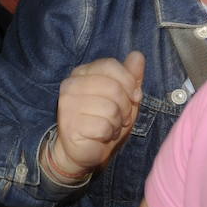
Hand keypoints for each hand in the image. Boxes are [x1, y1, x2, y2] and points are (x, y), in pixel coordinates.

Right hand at [51, 51, 145, 177]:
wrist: (82, 151)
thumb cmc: (103, 121)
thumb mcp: (123, 97)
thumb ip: (130, 76)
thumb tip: (137, 55)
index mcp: (82, 72)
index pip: (111, 65)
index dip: (129, 82)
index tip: (133, 97)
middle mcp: (71, 84)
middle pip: (113, 87)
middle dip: (125, 106)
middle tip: (120, 117)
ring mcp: (68, 104)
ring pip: (110, 108)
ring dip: (117, 122)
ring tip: (110, 127)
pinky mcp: (70, 125)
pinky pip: (103, 126)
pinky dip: (108, 134)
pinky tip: (101, 136)